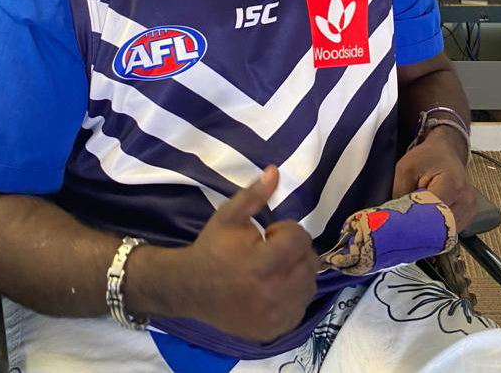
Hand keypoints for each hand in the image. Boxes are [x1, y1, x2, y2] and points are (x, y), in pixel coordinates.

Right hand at [183, 166, 318, 340]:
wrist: (191, 288)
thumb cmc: (213, 248)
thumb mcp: (229, 216)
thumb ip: (254, 195)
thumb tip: (275, 171)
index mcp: (260, 264)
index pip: (299, 239)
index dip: (286, 231)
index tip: (268, 234)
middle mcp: (272, 293)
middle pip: (309, 262)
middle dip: (295, 250)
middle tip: (272, 251)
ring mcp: (275, 316)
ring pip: (309, 285)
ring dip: (298, 271)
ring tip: (274, 268)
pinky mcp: (275, 330)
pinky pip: (301, 307)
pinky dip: (294, 294)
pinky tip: (275, 287)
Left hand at [393, 128, 475, 231]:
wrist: (445, 151)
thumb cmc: (427, 157)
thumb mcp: (405, 168)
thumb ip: (400, 193)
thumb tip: (395, 217)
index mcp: (452, 185)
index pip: (432, 214)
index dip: (414, 222)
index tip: (399, 225)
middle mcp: (466, 200)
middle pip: (440, 226)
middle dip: (420, 229)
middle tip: (403, 226)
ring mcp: (470, 209)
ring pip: (446, 232)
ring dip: (429, 230)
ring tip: (415, 221)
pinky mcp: (469, 215)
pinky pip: (451, 229)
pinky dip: (437, 228)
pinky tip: (427, 220)